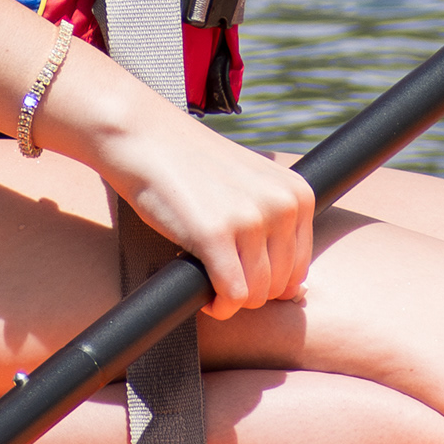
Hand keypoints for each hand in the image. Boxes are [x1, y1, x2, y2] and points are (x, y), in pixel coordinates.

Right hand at [81, 101, 314, 317]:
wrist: (144, 137)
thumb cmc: (193, 166)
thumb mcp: (251, 186)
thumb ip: (275, 226)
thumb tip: (295, 292)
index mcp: (298, 194)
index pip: (299, 268)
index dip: (268, 281)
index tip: (240, 272)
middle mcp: (283, 205)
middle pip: (279, 286)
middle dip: (249, 290)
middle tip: (220, 274)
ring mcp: (250, 219)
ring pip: (256, 295)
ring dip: (230, 299)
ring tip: (209, 279)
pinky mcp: (215, 234)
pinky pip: (231, 296)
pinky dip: (218, 306)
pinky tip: (203, 293)